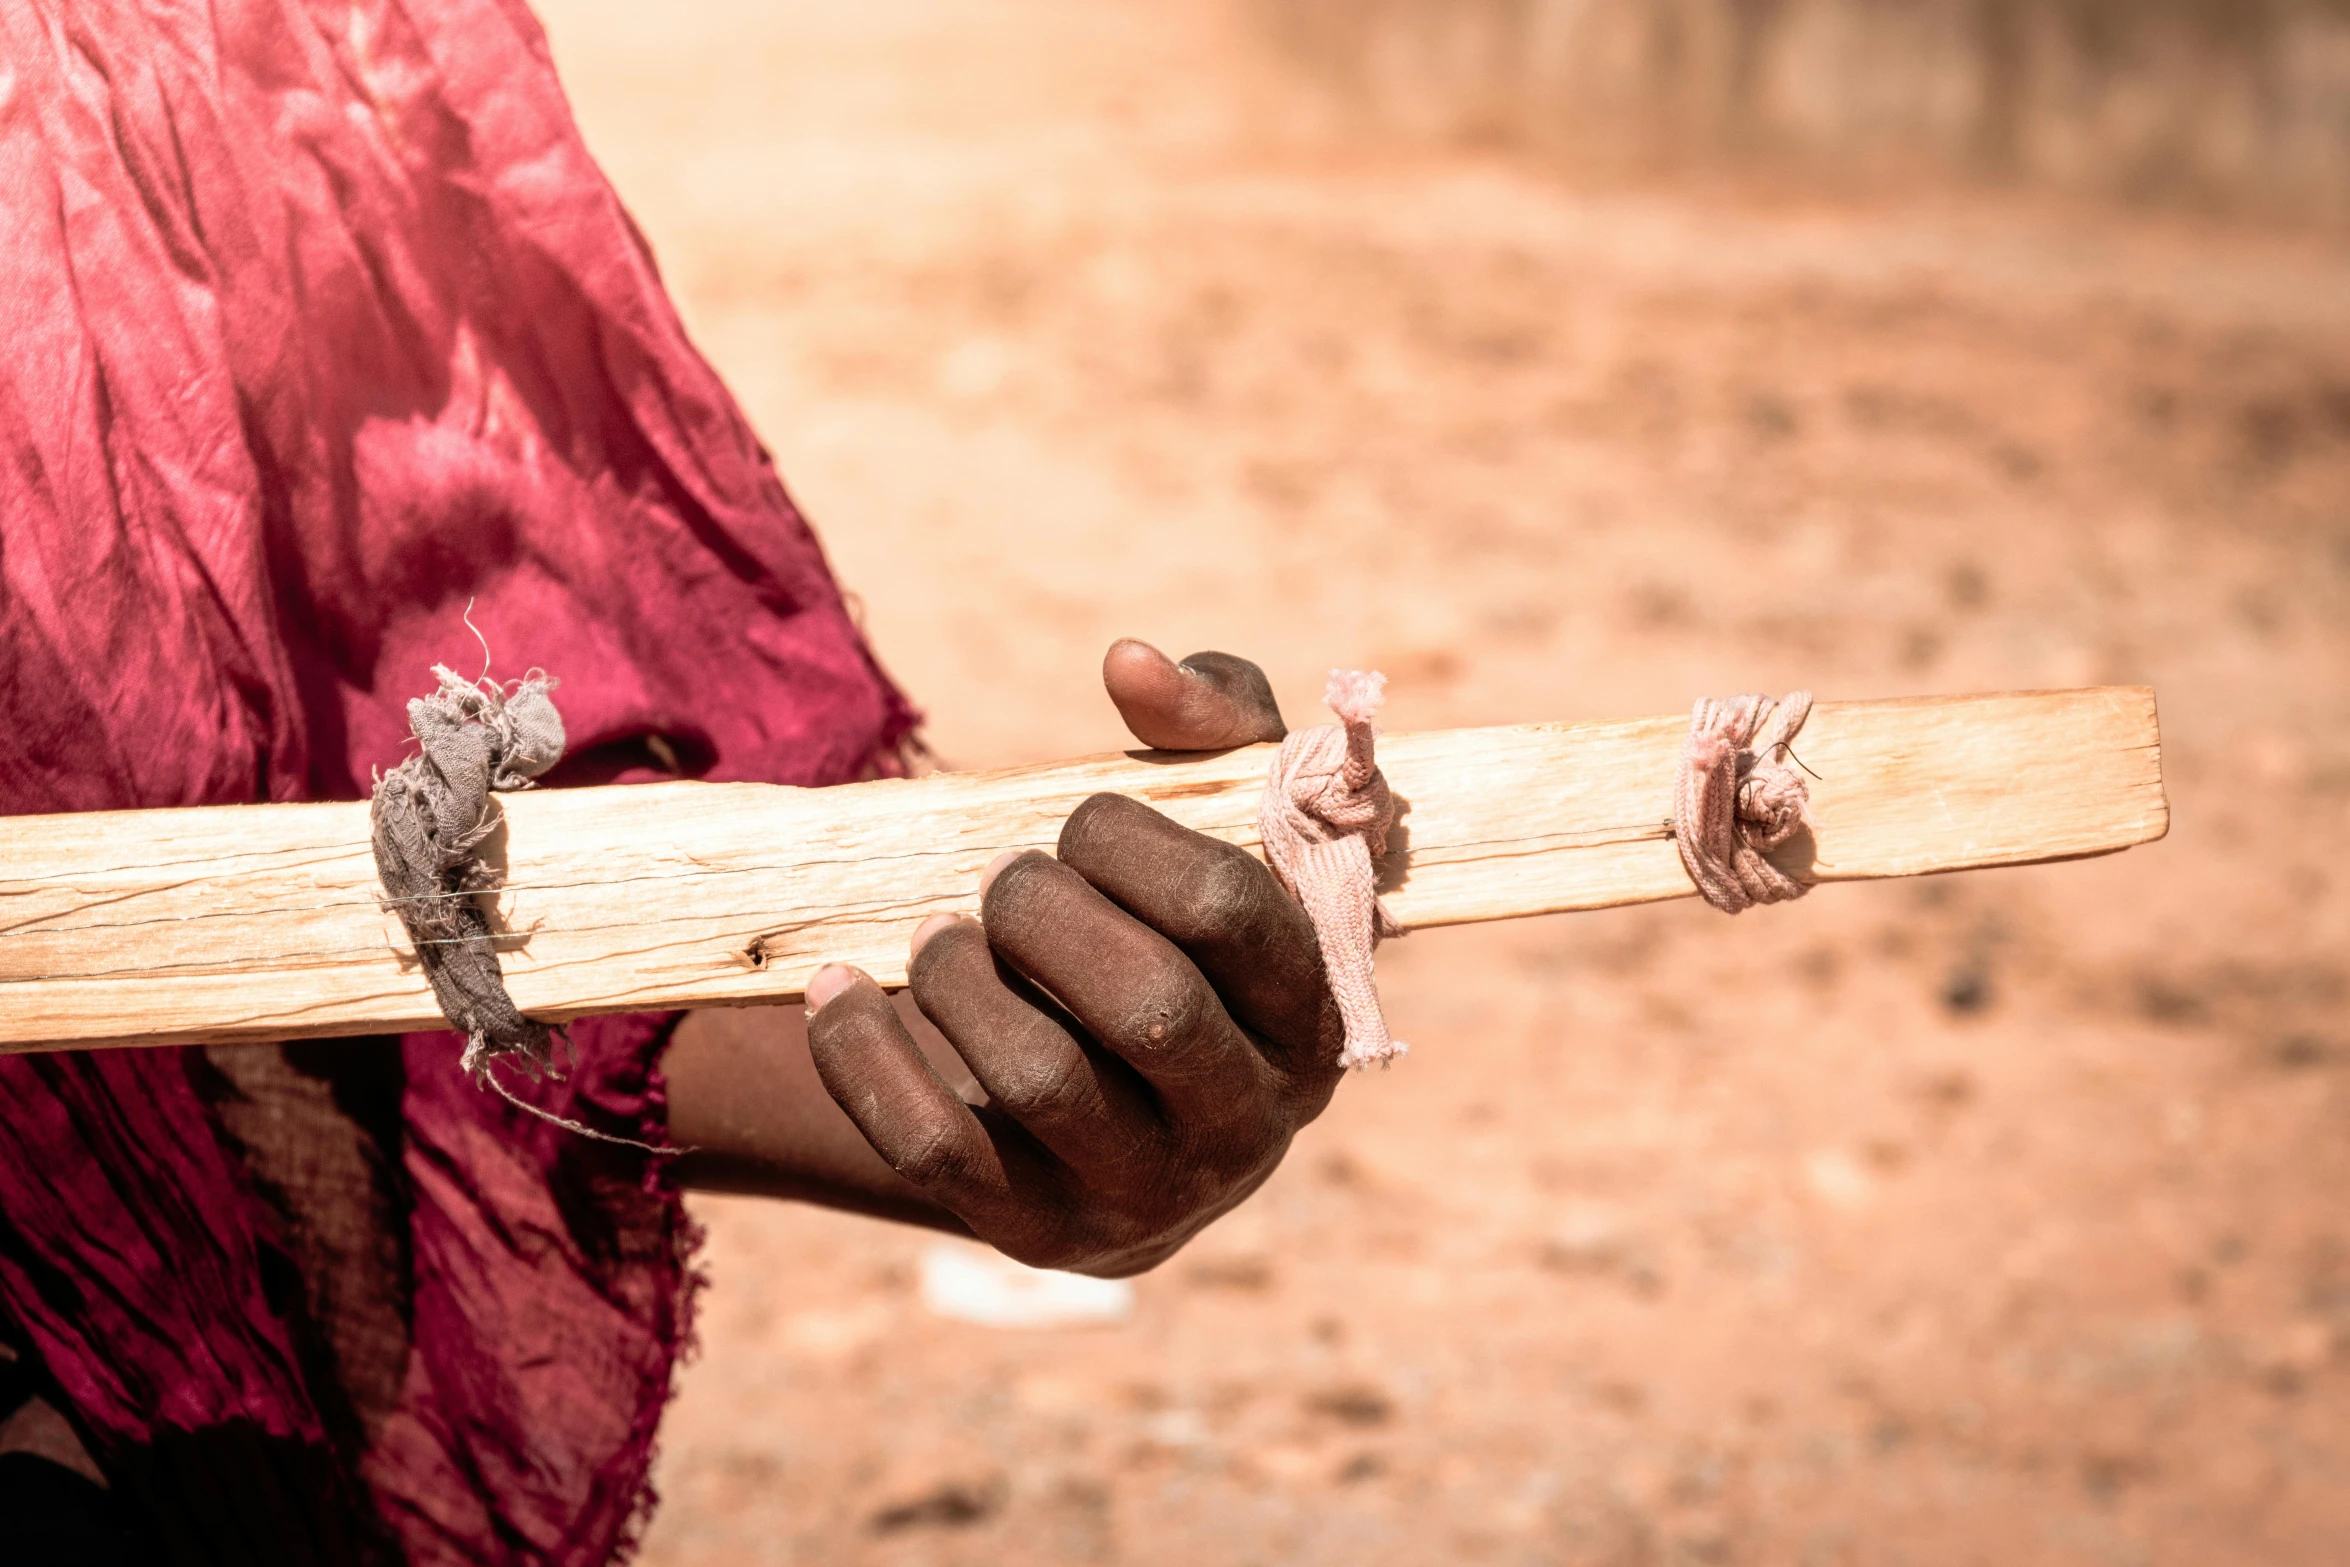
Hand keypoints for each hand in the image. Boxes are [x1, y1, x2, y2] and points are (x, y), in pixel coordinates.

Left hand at [800, 640, 1344, 1275]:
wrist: (1114, 1095)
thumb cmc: (1176, 922)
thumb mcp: (1218, 814)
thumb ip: (1211, 717)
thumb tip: (1130, 663)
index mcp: (1317, 1012)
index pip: (1231, 911)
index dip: (1132, 842)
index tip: (1077, 822)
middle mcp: (1254, 1124)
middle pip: (1147, 1003)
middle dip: (1044, 911)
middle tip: (1004, 880)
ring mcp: (1149, 1195)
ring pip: (1039, 1076)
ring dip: (961, 973)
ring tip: (942, 936)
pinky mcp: (1040, 1235)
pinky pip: (934, 1150)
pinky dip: (864, 1054)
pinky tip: (836, 986)